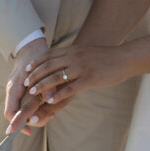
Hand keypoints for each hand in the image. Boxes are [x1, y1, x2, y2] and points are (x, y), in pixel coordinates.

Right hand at [4, 36, 48, 134]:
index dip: (18, 124)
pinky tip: (48, 106)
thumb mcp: (43, 69)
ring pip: (21, 109)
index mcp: (14, 87)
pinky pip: (24, 103)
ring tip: (50, 113)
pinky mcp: (21, 89)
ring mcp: (16, 90)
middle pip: (17, 114)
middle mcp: (13, 91)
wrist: (30, 46)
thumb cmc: (35, 56)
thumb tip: (49, 99)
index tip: (29, 131)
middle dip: (31, 119)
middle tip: (48, 118)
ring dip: (35, 114)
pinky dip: (35, 108)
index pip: (10, 112)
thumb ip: (46, 84)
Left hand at [7, 43, 132, 133]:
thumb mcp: (85, 52)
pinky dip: (58, 95)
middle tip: (25, 83)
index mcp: (72, 50)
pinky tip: (50, 100)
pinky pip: (70, 88)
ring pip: (56, 77)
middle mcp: (74, 57)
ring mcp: (81, 68)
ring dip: (42, 85)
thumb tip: (61, 63)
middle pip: (48, 66)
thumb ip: (72, 57)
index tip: (27, 70)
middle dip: (35, 75)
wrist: (124, 58)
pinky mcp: (89, 79)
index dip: (36, 63)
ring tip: (32, 92)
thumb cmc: (105, 57)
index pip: (48, 55)